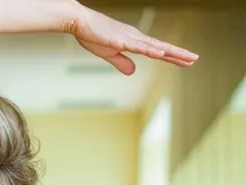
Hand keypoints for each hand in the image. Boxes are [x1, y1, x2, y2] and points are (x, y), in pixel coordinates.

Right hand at [64, 6, 198, 74]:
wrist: (80, 22)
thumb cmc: (92, 35)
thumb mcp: (108, 53)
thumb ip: (121, 62)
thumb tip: (132, 72)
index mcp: (133, 41)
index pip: (156, 50)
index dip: (172, 56)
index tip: (185, 60)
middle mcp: (136, 37)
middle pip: (161, 47)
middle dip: (179, 54)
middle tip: (195, 59)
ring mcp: (130, 38)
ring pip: (155, 47)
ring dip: (172, 53)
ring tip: (187, 58)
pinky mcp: (121, 40)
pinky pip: (139, 47)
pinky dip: (152, 50)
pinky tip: (162, 54)